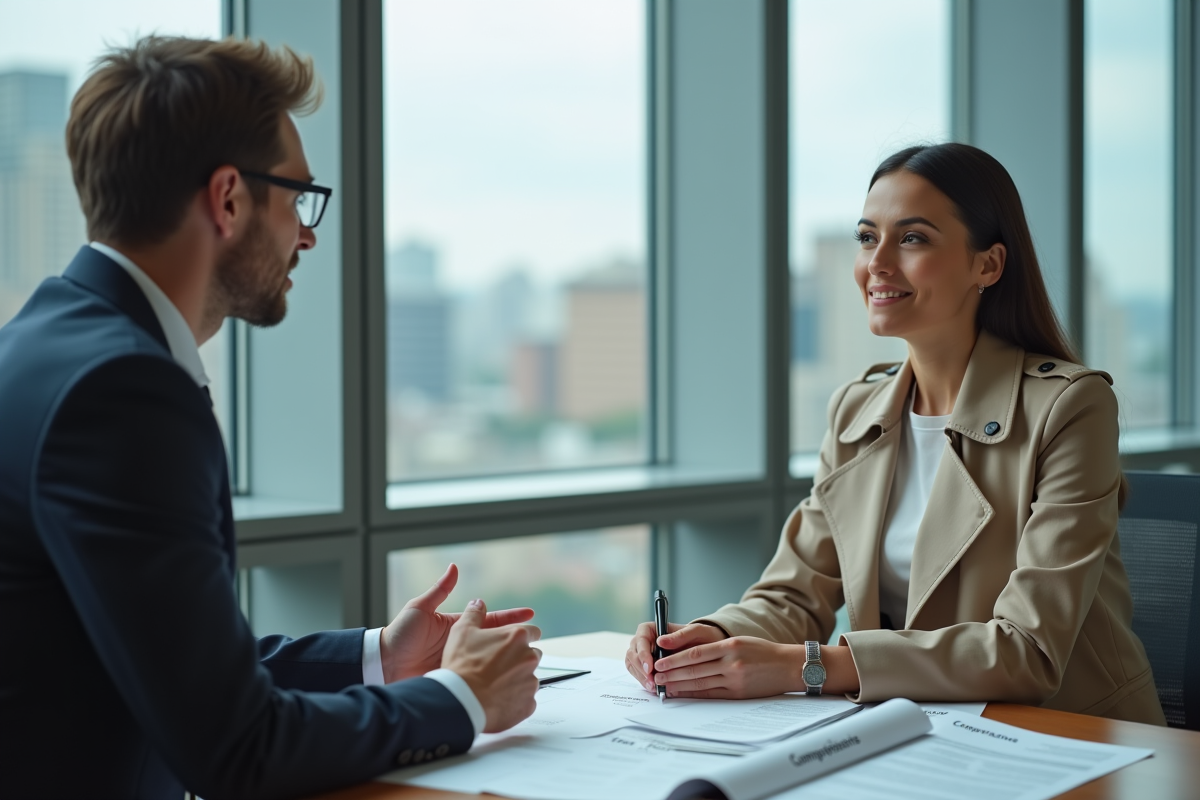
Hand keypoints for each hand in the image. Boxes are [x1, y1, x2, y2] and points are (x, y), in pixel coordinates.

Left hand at [379, 563, 535, 682]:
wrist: (383, 664)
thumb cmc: (399, 634)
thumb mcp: (420, 609)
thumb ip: (440, 590)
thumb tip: (454, 567)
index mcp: (457, 627)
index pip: (490, 620)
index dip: (511, 618)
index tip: (530, 614)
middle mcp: (462, 645)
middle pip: (495, 641)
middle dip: (517, 639)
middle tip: (537, 638)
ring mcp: (459, 662)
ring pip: (490, 661)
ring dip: (508, 659)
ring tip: (529, 660)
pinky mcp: (454, 678)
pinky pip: (476, 679)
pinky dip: (492, 679)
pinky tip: (507, 681)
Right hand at [443, 598, 541, 732]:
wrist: (460, 700)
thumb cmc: (461, 666)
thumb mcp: (461, 632)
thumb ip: (473, 614)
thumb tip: (478, 603)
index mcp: (517, 636)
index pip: (533, 632)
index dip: (521, 638)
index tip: (511, 644)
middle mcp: (529, 658)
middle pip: (532, 655)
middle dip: (519, 659)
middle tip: (498, 667)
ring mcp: (531, 682)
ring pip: (529, 679)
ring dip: (517, 681)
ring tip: (494, 686)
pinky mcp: (528, 705)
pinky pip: (526, 701)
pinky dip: (515, 701)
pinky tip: (498, 700)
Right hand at [625, 621, 725, 692]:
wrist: (708, 649)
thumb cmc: (701, 637)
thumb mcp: (695, 632)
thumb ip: (679, 635)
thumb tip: (661, 640)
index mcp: (652, 628)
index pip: (641, 637)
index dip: (642, 652)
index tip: (651, 666)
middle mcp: (646, 641)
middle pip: (633, 653)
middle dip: (641, 668)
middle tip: (652, 680)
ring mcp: (645, 654)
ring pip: (633, 665)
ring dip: (641, 677)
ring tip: (653, 687)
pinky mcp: (649, 667)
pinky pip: (640, 675)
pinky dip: (645, 682)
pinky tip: (655, 688)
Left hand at [651, 635, 804, 698]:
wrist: (788, 666)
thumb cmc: (763, 651)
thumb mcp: (740, 641)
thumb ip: (717, 647)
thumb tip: (689, 654)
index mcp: (729, 646)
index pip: (695, 653)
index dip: (675, 658)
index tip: (660, 661)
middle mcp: (731, 663)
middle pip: (694, 669)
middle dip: (672, 673)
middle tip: (656, 675)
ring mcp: (735, 680)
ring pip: (701, 683)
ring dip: (680, 685)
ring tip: (665, 686)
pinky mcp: (739, 694)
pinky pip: (712, 694)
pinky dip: (695, 694)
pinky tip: (684, 694)